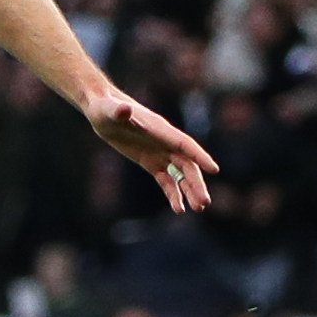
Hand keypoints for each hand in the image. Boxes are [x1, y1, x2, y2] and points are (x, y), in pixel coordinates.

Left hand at [83, 87, 218, 213]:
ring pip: (180, 174)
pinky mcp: (150, 162)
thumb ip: (118, 111)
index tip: (214, 170)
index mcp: (160, 130)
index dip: (199, 156)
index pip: (184, 144)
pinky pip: (166, 180)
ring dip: (189, 191)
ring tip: (198, 209)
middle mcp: (165, 142)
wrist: (103, 111)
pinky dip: (173, 193)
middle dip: (196, 183)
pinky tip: (179, 209)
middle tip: (204, 203)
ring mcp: (159, 152)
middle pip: (187, 164)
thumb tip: (123, 109)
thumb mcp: (109, 110)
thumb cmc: (106, 107)